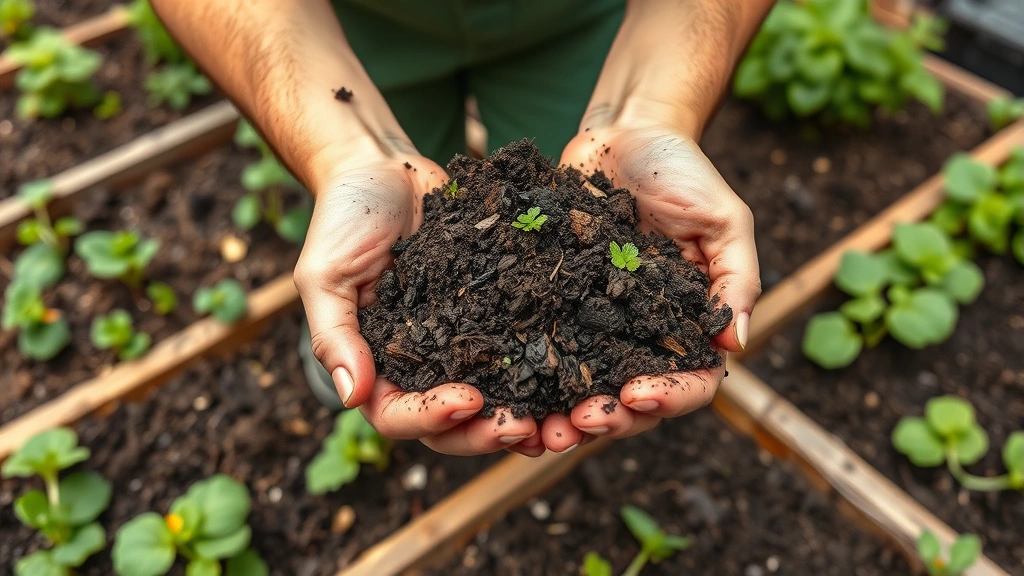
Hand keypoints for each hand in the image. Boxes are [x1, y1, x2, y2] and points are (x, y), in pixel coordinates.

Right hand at [294, 151, 538, 454]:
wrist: (388, 168)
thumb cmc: (344, 217)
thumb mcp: (325, 274)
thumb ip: (334, 334)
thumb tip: (352, 396)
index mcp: (376, 367)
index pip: (397, 415)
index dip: (432, 418)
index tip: (468, 401)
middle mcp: (422, 367)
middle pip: (453, 424)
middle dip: (486, 433)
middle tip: (525, 428)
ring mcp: (462, 345)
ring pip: (493, 400)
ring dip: (525, 416)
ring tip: (559, 420)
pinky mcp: (496, 316)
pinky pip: (522, 352)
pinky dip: (547, 371)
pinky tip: (578, 376)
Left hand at [533, 118, 759, 448]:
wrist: (624, 132)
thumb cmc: (683, 171)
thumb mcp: (724, 219)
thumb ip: (735, 278)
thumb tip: (734, 344)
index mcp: (688, 323)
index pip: (691, 380)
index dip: (669, 397)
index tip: (638, 394)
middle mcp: (641, 333)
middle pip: (632, 400)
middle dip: (609, 419)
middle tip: (577, 425)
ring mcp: (595, 321)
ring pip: (583, 385)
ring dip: (563, 412)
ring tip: (538, 428)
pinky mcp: (555, 302)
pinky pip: (542, 344)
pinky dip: (528, 373)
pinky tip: (507, 386)